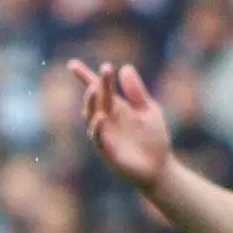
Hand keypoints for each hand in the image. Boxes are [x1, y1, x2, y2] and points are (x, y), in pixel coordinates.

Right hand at [68, 60, 173, 191]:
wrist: (160, 167)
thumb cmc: (153, 138)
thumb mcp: (149, 110)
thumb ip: (136, 91)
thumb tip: (125, 67)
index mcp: (116, 107)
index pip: (98, 89)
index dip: (85, 77)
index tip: (72, 64)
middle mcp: (106, 120)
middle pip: (94, 100)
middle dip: (95, 85)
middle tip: (104, 70)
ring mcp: (105, 135)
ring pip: (91, 117)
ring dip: (92, 103)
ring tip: (95, 88)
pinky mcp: (107, 152)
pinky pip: (98, 139)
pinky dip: (97, 128)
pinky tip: (100, 117)